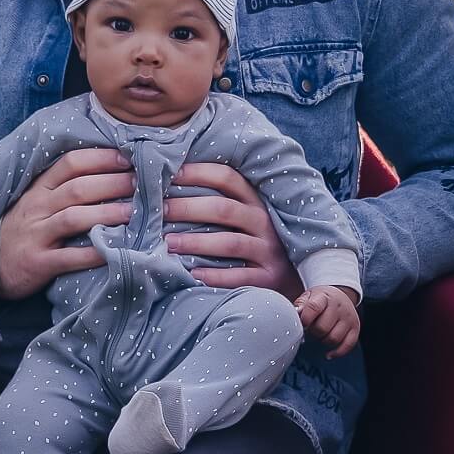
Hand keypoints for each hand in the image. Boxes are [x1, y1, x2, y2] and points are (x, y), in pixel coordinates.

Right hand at [0, 146, 134, 300]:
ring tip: (135, 212)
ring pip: (74, 217)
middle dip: (113, 182)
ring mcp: (36, 235)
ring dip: (108, 213)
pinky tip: (115, 250)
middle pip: (78, 188)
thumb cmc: (22, 232)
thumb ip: (63, 188)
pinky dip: (93, 253)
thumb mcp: (36, 203)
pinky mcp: (38, 263)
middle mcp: (36, 207)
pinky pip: (69, 257)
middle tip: (143, 183)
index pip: (70, 164)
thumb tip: (108, 172)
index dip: (101, 158)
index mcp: (38, 189)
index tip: (129, 157)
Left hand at [163, 161, 300, 292]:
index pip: (228, 178)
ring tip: (168, 244)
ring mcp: (269, 251)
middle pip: (224, 209)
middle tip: (159, 211)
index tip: (169, 175)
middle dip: (188, 207)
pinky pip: (239, 277)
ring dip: (196, 242)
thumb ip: (220, 202)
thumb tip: (172, 184)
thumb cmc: (256, 244)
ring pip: (230, 243)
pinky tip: (191, 274)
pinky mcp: (269, 279)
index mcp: (256, 202)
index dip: (198, 173)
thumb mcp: (247, 218)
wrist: (294, 281)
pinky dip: (214, 276)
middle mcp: (264, 222)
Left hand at [295, 285, 360, 353]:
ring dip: (322, 341)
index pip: (313, 307)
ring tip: (319, 335)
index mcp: (325, 297)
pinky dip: (337, 352)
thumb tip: (295, 315)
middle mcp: (339, 307)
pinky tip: (328, 353)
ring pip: (333, 339)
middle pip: (322, 328)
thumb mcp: (308, 296)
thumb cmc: (321, 300)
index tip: (301, 324)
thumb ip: (300, 305)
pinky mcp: (355, 328)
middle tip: (310, 329)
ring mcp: (348, 318)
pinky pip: (347, 345)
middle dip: (312, 332)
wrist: (340, 296)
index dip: (305, 319)